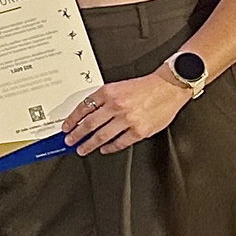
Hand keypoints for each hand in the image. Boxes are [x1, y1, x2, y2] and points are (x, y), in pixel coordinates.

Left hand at [62, 73, 188, 155]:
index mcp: (109, 92)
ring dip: (89, 144)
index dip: (72, 120)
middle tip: (70, 141)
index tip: (67, 127)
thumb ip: (104, 99)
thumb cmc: (145, 87)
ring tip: (82, 149)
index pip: (83, 108)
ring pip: (102, 136)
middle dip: (77, 135)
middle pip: (89, 124)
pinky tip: (104, 149)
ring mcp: (127, 119)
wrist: (168, 87)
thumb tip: (87, 113)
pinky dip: (110, 147)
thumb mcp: (119, 86)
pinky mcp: (139, 131)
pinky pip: (120, 142)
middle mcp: (116, 106)